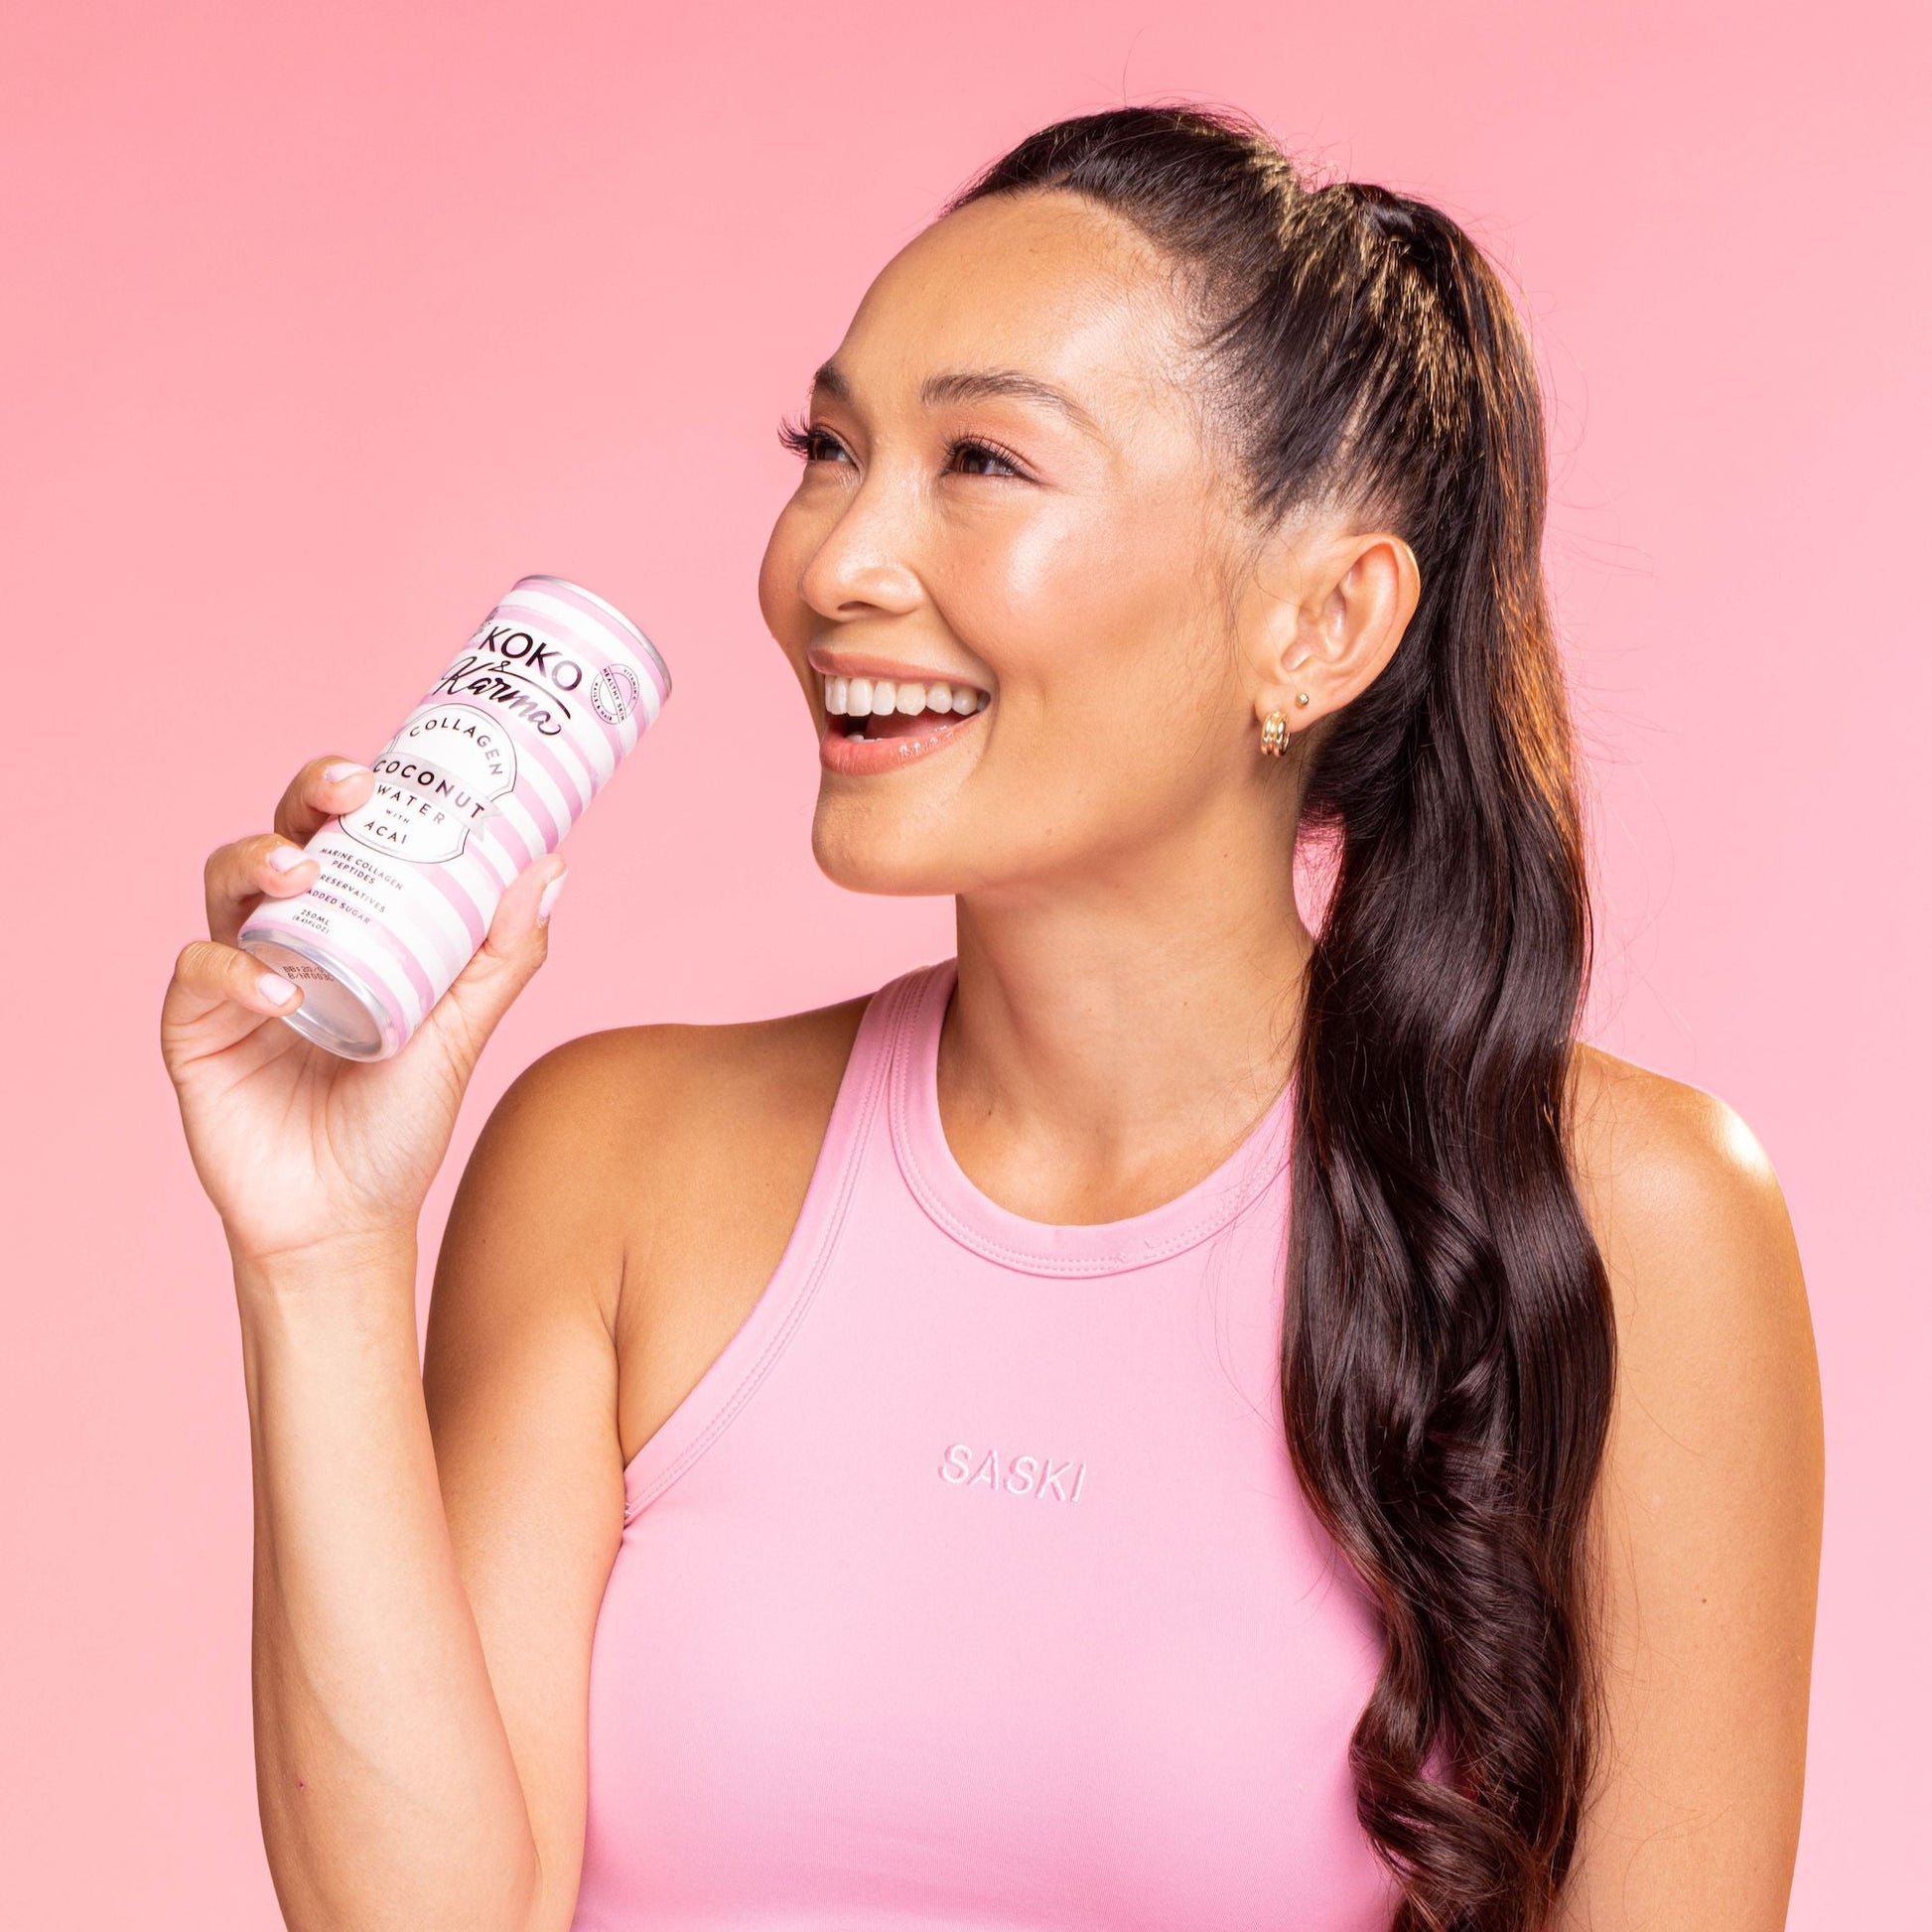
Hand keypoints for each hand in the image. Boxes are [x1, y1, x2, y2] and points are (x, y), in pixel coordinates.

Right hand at [160, 754, 567, 1269]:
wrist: (345, 1221)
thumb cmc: (397, 1123)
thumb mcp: (461, 1032)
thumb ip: (502, 955)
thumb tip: (551, 864)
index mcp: (345, 928)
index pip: (341, 838)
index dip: (350, 792)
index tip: (384, 771)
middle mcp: (284, 939)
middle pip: (278, 840)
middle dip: (304, 803)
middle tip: (345, 792)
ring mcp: (234, 980)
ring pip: (224, 888)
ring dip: (257, 865)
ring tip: (300, 874)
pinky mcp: (194, 1030)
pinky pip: (199, 974)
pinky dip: (235, 972)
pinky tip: (281, 996)